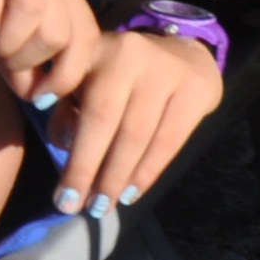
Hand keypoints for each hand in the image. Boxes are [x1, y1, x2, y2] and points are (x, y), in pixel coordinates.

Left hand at [43, 28, 223, 211]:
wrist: (182, 54)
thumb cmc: (122, 75)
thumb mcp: (87, 79)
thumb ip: (68, 107)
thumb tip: (63, 145)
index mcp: (95, 50)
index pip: (84, 111)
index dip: (76, 158)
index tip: (62, 198)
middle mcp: (130, 54)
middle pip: (109, 123)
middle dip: (92, 172)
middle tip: (82, 209)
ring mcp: (166, 69)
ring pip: (139, 135)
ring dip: (119, 177)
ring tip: (104, 205)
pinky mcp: (196, 89)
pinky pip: (170, 140)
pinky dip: (148, 171)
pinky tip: (132, 192)